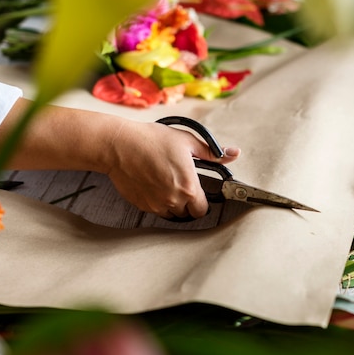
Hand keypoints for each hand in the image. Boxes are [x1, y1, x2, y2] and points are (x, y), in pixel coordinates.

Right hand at [104, 120, 239, 218]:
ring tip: (167, 184)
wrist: (119, 145)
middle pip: (188, 214)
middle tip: (182, 186)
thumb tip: (233, 154)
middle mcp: (173, 201)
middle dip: (188, 203)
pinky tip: (153, 185)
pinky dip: (157, 202)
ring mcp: (156, 205)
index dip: (202, 202)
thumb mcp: (186, 141)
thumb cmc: (152, 140)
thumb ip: (212, 152)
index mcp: (188, 187)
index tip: (198, 192)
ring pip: (171, 214)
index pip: (202, 210)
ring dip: (173, 205)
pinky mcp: (141, 205)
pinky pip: (155, 210)